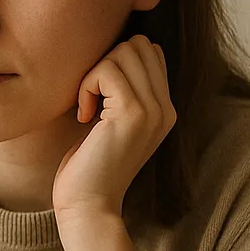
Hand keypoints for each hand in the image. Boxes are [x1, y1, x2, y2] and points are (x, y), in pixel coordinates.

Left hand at [52, 35, 176, 221]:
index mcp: (164, 110)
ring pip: (124, 52)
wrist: (89, 206)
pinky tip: (84, 115)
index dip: (117, 61)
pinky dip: (86, 86)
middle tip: (92, 97)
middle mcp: (165, 108)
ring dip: (95, 74)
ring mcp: (153, 110)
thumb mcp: (110, 123)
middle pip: (139, 45)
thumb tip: (114, 51)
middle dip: (106, 62)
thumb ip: (121, 92)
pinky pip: (106, 70)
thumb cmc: (89, 166)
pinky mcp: (133, 113)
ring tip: (88, 106)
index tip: (100, 94)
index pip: (150, 51)